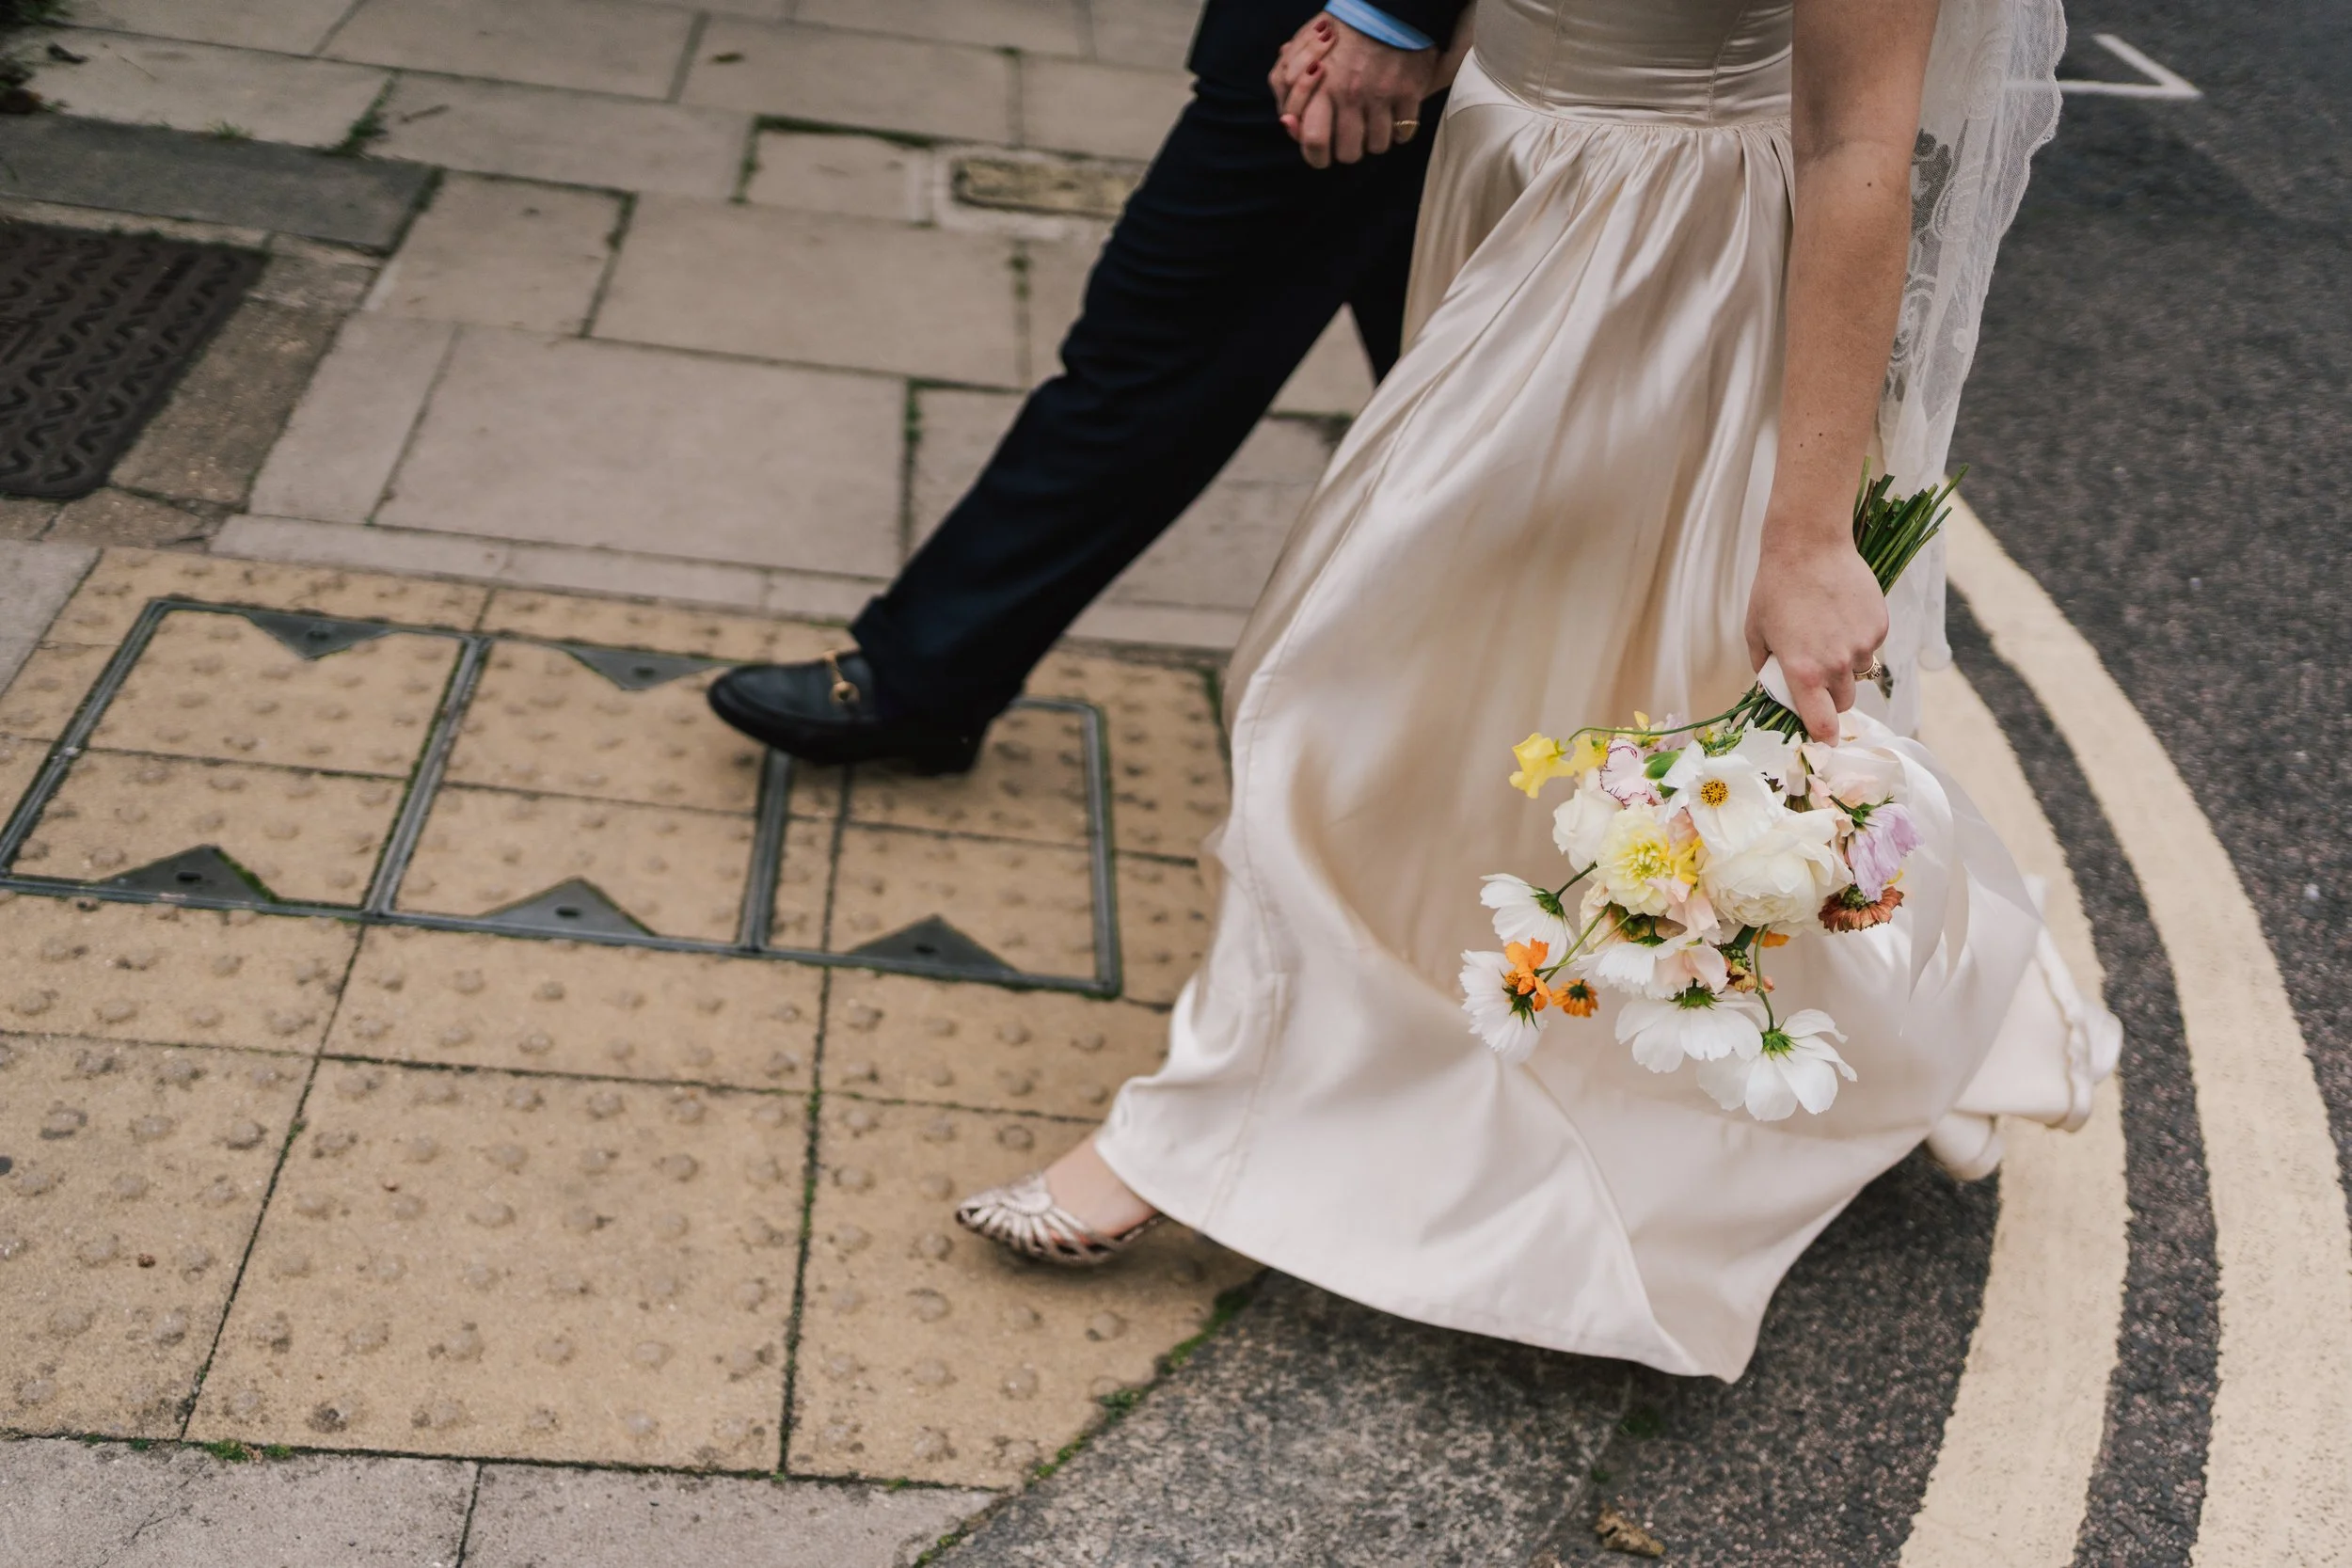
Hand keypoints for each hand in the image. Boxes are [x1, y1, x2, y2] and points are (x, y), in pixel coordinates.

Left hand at [1270, 14, 1436, 167]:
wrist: (1387, 6)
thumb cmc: (1342, 27)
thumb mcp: (1303, 47)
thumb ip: (1286, 84)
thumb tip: (1286, 122)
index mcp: (1321, 86)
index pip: (1313, 142)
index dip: (1316, 156)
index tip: (1322, 153)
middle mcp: (1350, 95)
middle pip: (1348, 154)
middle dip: (1348, 151)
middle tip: (1350, 137)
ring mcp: (1381, 96)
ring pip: (1377, 147)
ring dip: (1374, 141)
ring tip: (1373, 124)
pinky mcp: (1409, 93)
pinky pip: (1404, 133)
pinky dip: (1400, 131)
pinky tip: (1394, 117)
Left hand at [1743, 516, 1887, 740]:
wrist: (1809, 545)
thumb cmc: (1774, 588)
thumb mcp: (1756, 632)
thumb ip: (1766, 668)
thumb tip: (1774, 687)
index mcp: (1803, 672)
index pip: (1822, 723)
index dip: (1822, 735)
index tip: (1821, 739)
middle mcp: (1837, 664)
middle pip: (1844, 702)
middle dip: (1831, 696)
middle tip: (1816, 673)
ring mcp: (1862, 645)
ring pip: (1858, 673)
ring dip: (1845, 665)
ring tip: (1826, 632)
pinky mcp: (1880, 626)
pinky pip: (1870, 646)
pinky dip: (1858, 639)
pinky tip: (1841, 614)